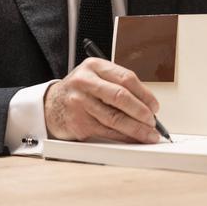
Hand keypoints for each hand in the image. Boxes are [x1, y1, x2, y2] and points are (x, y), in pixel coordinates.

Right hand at [44, 58, 160, 142]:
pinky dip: (123, 137)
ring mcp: (79, 102)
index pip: (126, 78)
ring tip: (148, 134)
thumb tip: (148, 106)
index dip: (145, 94)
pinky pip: (106, 132)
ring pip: (115, 118)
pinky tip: (133, 139)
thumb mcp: (95, 77)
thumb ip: (118, 85)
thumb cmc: (79, 91)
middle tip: (153, 122)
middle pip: (120, 97)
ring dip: (136, 129)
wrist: (51, 104)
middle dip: (141, 112)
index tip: (155, 106)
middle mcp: (84, 82)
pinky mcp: (78, 122)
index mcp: (94, 66)